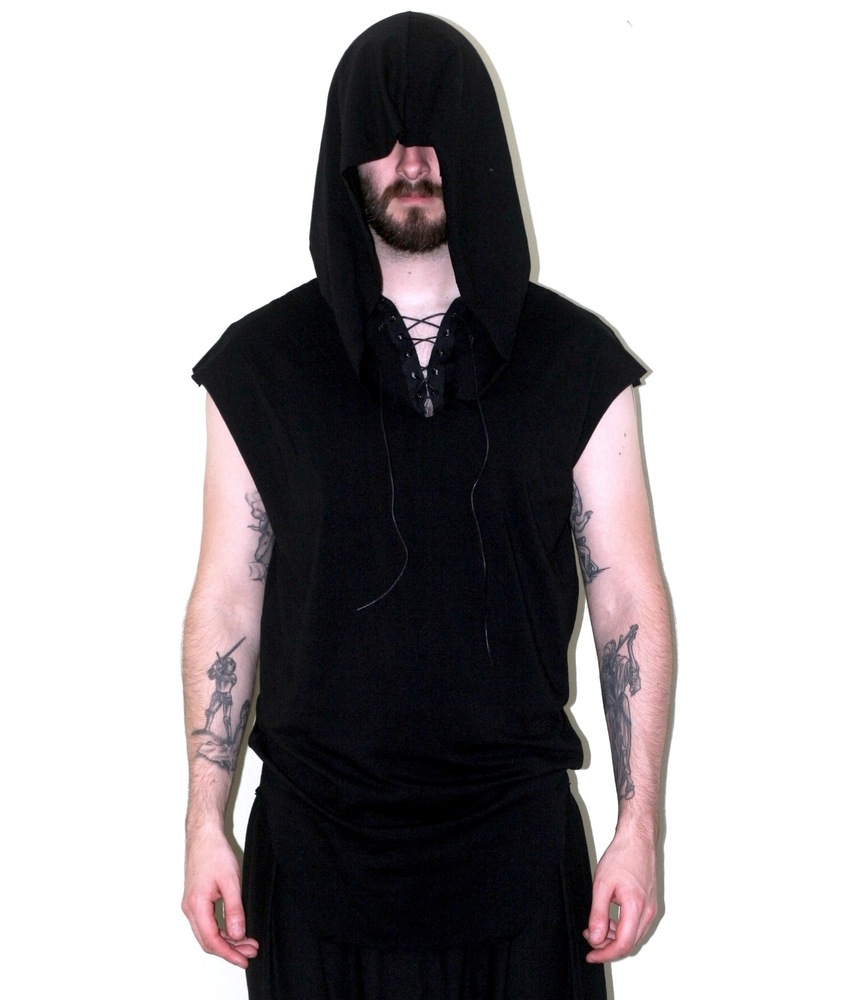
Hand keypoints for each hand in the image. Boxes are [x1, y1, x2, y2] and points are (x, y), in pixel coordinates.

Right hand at [182, 827, 258, 967]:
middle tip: (251, 951)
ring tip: (248, 943)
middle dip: (230, 950)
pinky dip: (221, 931)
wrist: (204, 836)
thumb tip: (238, 935)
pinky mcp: (196, 900)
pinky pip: (207, 923)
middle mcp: (190, 909)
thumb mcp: (231, 882)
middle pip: (208, 941)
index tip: (244, 959)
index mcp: (197, 906)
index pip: (212, 940)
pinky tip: (235, 930)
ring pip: (207, 933)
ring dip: (227, 941)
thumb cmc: (215, 853)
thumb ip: (234, 910)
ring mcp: (191, 905)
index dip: (229, 953)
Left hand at [583, 827, 657, 962]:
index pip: (623, 944)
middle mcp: (648, 911)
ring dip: (614, 938)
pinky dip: (622, 929)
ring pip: (633, 936)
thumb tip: (595, 939)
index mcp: (636, 907)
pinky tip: (609, 919)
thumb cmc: (621, 856)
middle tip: (589, 938)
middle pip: (629, 944)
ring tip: (595, 927)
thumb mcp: (602, 885)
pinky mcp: (650, 904)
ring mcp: (651, 908)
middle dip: (608, 947)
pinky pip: (636, 926)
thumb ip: (598, 914)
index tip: (591, 955)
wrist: (637, 840)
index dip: (605, 954)